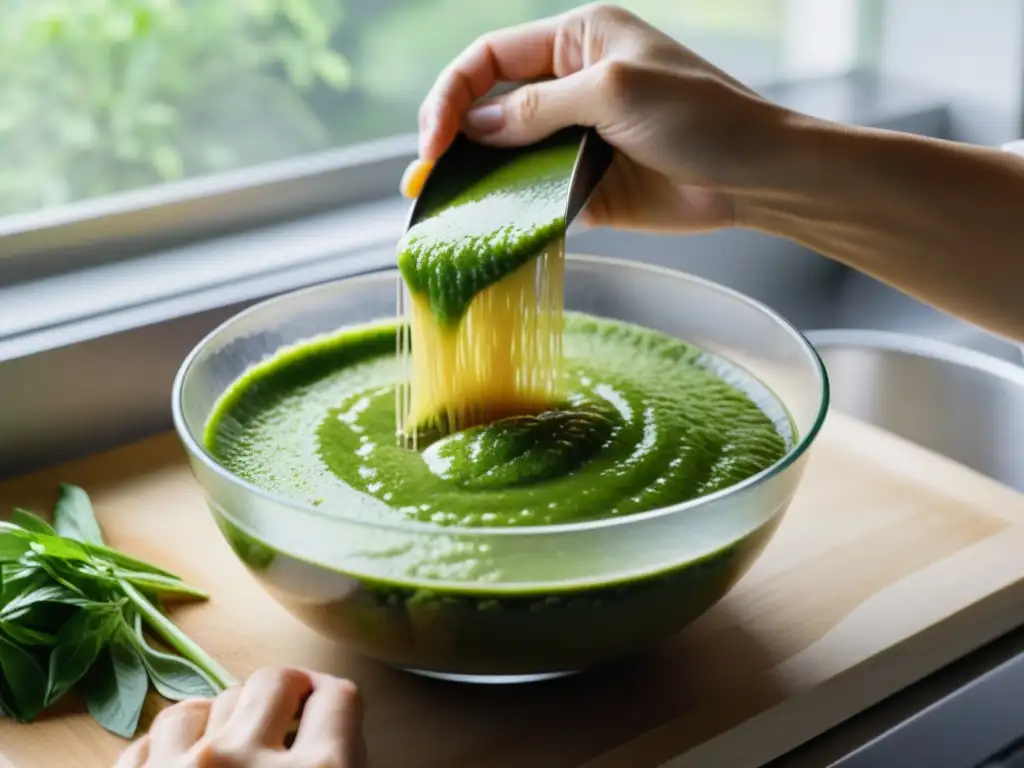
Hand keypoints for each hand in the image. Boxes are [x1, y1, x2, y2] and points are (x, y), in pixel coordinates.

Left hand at [113, 667, 364, 767]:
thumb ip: (343, 759)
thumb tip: (338, 728)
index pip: (337, 696)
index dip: (332, 702)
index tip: (324, 714)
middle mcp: (246, 761)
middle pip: (273, 681)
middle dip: (279, 700)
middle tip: (280, 729)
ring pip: (204, 704)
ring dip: (218, 721)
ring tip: (227, 750)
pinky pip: (147, 743)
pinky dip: (167, 753)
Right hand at [403, 2, 791, 232]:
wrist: (757, 178)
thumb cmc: (702, 117)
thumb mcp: (613, 93)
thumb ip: (539, 109)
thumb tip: (474, 127)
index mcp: (577, 41)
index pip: (490, 58)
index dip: (453, 96)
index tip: (434, 143)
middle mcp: (571, 85)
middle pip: (490, 106)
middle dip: (452, 138)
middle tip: (423, 177)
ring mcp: (578, 138)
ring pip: (508, 154)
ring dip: (475, 178)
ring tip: (441, 206)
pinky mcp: (587, 185)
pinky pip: (535, 193)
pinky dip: (509, 207)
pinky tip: (487, 222)